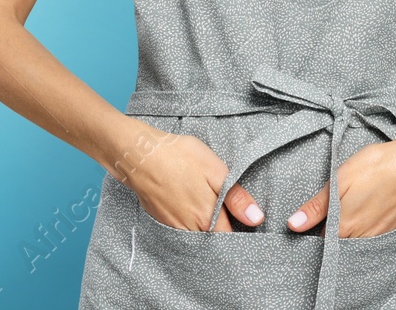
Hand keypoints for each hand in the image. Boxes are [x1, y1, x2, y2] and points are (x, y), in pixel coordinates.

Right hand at [117, 120, 265, 231]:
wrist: (140, 156)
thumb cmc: (180, 157)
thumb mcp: (215, 170)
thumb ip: (235, 197)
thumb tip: (256, 219)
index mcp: (207, 218)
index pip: (230, 238)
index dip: (240, 230)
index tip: (245, 222)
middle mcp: (190, 229)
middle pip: (213, 240)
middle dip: (223, 231)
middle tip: (228, 212)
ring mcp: (174, 227)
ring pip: (197, 237)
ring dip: (206, 229)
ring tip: (208, 207)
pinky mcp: (163, 221)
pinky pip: (182, 232)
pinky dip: (191, 225)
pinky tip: (192, 207)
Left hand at [286, 135, 395, 237]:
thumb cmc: (378, 167)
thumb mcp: (341, 179)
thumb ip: (318, 206)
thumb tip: (294, 225)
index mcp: (344, 228)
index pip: (321, 243)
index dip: (314, 233)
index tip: (311, 224)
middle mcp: (362, 239)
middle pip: (339, 246)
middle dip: (333, 236)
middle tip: (335, 214)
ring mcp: (381, 237)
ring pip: (358, 244)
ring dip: (352, 235)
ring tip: (355, 211)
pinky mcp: (395, 230)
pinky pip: (375, 239)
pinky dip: (369, 231)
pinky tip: (372, 212)